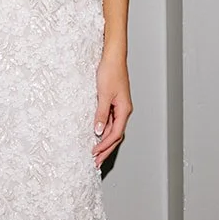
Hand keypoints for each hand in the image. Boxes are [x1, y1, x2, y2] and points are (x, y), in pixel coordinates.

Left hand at [93, 53, 131, 167]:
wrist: (113, 57)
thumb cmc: (110, 72)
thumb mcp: (103, 94)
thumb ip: (101, 113)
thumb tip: (98, 131)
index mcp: (124, 110)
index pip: (115, 134)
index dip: (104, 146)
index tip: (94, 154)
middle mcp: (123, 111)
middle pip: (115, 136)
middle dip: (106, 150)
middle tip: (96, 162)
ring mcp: (119, 108)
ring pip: (113, 130)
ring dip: (104, 142)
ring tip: (95, 154)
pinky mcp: (114, 103)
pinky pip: (109, 122)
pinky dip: (103, 131)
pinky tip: (96, 136)